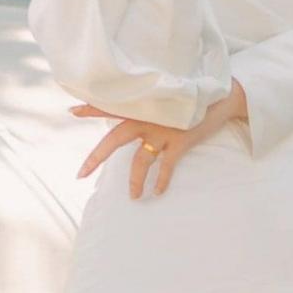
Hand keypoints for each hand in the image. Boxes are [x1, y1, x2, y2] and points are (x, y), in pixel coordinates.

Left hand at [72, 84, 245, 198]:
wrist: (221, 96)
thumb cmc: (189, 96)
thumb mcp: (164, 97)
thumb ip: (146, 105)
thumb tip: (127, 115)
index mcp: (141, 104)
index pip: (110, 105)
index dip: (91, 108)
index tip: (72, 111)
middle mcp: (147, 117)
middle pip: (114, 140)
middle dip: (96, 158)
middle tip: (81, 173)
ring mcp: (163, 130)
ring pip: (140, 161)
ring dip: (135, 181)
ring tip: (134, 196)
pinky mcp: (180, 141)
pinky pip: (166, 167)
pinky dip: (161, 181)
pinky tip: (157, 192)